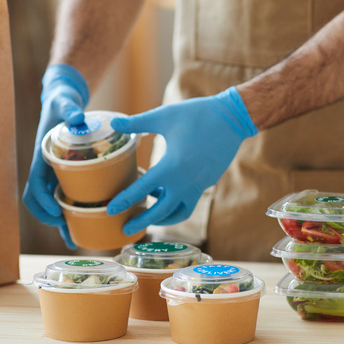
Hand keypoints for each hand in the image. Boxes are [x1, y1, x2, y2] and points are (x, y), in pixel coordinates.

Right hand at [22, 64, 89, 248]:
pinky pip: (65, 196)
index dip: (42, 201)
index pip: (34, 184)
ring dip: (60, 222)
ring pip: (52, 203)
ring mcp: (54, 173)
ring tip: (73, 241)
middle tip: (66, 231)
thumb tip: (78, 116)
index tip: (56, 212)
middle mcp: (45, 168)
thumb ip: (69, 109)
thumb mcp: (64, 103)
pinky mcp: (65, 173)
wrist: (62, 100)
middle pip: (40, 201)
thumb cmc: (62, 103)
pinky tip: (85, 223)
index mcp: (41, 156)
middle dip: (50, 218)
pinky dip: (72, 211)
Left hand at [107, 86, 257, 234]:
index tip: (110, 210)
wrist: (233, 119)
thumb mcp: (164, 116)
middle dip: (142, 221)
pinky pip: (188, 200)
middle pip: (161, 212)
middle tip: (125, 228)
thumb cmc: (197, 115)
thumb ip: (136, 122)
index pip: (141, 190)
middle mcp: (185, 182)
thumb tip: (113, 121)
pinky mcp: (207, 182)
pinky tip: (165, 190)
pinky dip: (174, 202)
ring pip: (178, 211)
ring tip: (149, 209)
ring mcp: (199, 185)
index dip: (124, 201)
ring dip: (162, 216)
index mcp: (171, 167)